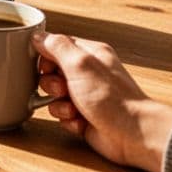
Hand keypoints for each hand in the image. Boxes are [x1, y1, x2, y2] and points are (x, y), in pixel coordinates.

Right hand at [34, 32, 171, 171]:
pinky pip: (62, 115)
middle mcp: (89, 73)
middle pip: (52, 72)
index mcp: (90, 54)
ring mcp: (86, 95)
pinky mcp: (84, 116)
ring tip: (73, 109)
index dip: (46, 57)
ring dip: (58, 104)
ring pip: (55, 96)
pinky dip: (67, 120)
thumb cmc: (112, 98)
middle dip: (51, 84)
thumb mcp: (80, 64)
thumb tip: (38, 36)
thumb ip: (57, 46)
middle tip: (62, 90)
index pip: (57, 45)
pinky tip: (80, 122)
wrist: (133, 134)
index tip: (46, 68)